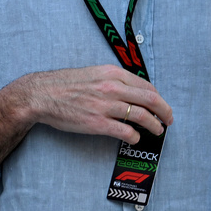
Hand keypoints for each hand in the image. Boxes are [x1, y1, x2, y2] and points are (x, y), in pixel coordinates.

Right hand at [14, 65, 172, 142]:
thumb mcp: (92, 73)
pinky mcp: (98, 123)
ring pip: (142, 116)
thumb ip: (112, 80)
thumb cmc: (64, 84)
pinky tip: (134, 138)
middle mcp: (112, 88)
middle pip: (150, 100)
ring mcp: (106, 106)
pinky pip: (126, 131)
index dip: (158, 98)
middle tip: (169, 120)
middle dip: (165, 111)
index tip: (161, 105)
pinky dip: (135, 136)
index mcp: (112, 73)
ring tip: (157, 131)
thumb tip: (131, 91)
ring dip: (154, 125)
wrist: (41, 95)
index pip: (146, 86)